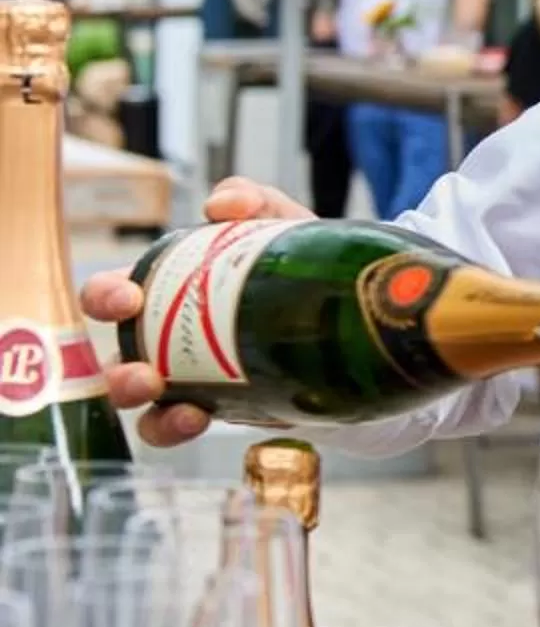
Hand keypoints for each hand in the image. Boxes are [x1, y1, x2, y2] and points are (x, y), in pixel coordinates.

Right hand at [85, 178, 315, 448]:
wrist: (348, 311)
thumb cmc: (294, 262)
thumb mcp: (280, 224)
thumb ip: (254, 201)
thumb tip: (224, 205)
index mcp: (163, 291)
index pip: (110, 294)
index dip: (105, 297)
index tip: (128, 299)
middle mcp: (161, 338)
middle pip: (112, 358)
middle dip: (116, 370)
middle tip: (143, 373)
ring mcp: (186, 377)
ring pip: (135, 399)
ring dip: (138, 402)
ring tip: (168, 402)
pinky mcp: (217, 406)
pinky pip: (174, 425)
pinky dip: (174, 425)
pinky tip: (196, 419)